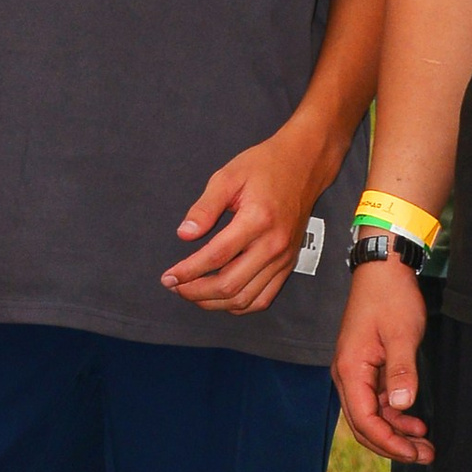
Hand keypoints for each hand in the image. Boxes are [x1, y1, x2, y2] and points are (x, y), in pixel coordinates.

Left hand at [163, 120, 336, 314]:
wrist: (303, 165)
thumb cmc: (264, 166)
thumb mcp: (228, 177)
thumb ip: (204, 207)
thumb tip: (184, 234)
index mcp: (257, 220)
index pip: (216, 256)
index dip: (188, 270)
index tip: (168, 276)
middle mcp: (273, 245)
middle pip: (230, 284)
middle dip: (196, 291)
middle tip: (174, 286)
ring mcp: (283, 258)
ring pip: (245, 298)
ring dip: (214, 303)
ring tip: (191, 293)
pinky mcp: (288, 264)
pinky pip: (263, 298)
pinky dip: (238, 305)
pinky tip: (220, 298)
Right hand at [335, 253, 433, 461]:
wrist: (383, 270)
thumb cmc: (390, 297)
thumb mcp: (401, 334)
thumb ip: (401, 370)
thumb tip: (402, 404)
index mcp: (350, 369)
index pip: (364, 420)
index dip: (388, 442)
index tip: (413, 453)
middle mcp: (348, 375)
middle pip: (364, 425)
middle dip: (393, 444)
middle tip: (424, 455)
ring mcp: (356, 372)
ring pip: (371, 416)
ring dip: (396, 432)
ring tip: (424, 443)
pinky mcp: (367, 367)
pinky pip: (377, 402)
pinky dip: (395, 416)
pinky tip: (415, 422)